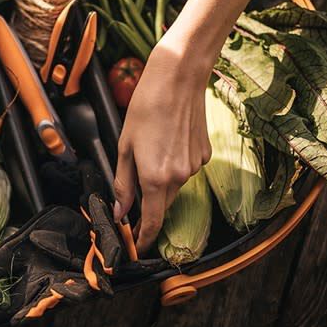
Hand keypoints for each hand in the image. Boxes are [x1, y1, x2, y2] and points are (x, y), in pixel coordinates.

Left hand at [112, 43, 211, 252]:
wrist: (178, 80)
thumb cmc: (146, 107)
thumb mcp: (125, 146)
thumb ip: (123, 183)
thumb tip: (120, 210)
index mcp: (155, 177)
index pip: (152, 221)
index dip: (144, 238)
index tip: (138, 247)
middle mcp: (179, 177)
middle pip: (163, 205)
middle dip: (149, 204)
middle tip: (135, 189)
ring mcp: (195, 166)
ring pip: (175, 186)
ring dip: (162, 180)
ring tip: (153, 148)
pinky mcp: (205, 155)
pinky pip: (187, 170)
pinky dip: (176, 164)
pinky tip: (170, 140)